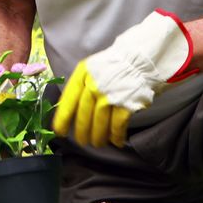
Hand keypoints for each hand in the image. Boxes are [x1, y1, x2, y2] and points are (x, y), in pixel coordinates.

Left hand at [54, 9, 196, 147]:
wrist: (142, 59)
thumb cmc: (116, 66)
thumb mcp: (93, 69)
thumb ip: (82, 86)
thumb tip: (71, 110)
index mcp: (83, 74)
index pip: (67, 100)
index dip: (62, 119)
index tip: (59, 131)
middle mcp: (94, 84)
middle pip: (84, 116)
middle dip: (82, 132)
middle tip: (82, 141)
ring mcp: (110, 95)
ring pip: (99, 123)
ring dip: (98, 137)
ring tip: (98, 143)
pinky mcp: (126, 104)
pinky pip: (117, 126)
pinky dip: (116, 136)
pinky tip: (116, 141)